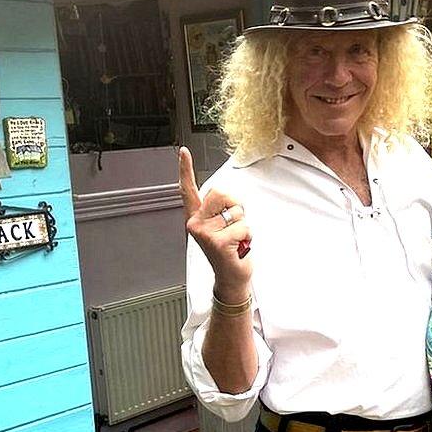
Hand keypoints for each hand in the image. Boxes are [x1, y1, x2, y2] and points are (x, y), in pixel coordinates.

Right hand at [178, 147, 251, 302]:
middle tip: (232, 228)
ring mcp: (204, 233)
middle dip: (235, 208)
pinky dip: (247, 237)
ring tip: (235, 240)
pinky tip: (238, 248)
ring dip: (243, 225)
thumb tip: (226, 198)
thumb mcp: (220, 227)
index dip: (185, 169)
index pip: (188, 189)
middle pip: (221, 193)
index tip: (183, 152)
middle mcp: (195, 223)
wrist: (231, 278)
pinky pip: (243, 227)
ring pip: (236, 211)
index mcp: (196, 217)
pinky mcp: (217, 242)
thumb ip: (218, 210)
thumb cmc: (228, 252)